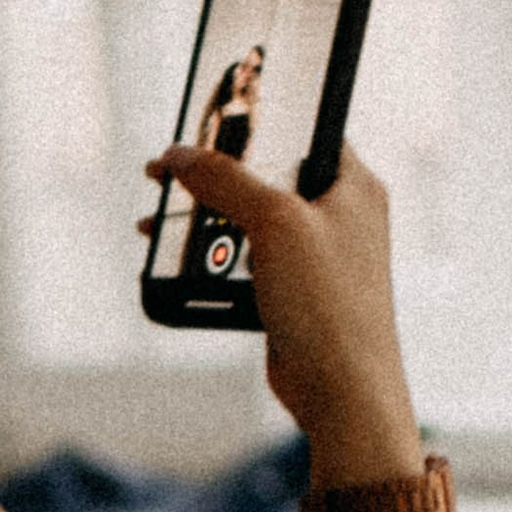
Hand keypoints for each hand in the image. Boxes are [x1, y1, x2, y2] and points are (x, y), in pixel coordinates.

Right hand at [141, 141, 418, 467]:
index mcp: (354, 185)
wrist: (344, 393)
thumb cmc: (329, 304)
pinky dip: (212, 258)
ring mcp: (316, 256)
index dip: (258, 120)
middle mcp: (339, 215)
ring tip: (157, 218)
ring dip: (204, 218)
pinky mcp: (294, 292)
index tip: (209, 118)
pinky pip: (245, 261)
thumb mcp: (275, 224)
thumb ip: (227, 180)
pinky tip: (176, 260)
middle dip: (214, 174)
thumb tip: (181, 154)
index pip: (306, 130)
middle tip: (166, 173)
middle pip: (267, 175)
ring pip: (249, 220)